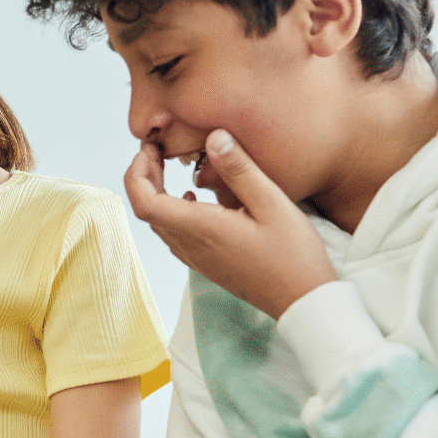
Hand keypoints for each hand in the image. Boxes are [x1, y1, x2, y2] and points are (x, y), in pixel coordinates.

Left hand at [124, 130, 335, 319]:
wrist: (301, 301)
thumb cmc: (293, 254)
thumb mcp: (272, 203)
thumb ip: (240, 169)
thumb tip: (214, 136)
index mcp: (201, 229)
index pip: (144, 203)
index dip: (136, 174)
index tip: (149, 149)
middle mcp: (191, 247)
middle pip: (147, 211)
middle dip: (144, 177)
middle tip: (157, 150)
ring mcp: (197, 259)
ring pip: (159, 223)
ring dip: (156, 193)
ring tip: (168, 166)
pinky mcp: (206, 264)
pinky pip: (175, 235)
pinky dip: (172, 210)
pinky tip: (193, 197)